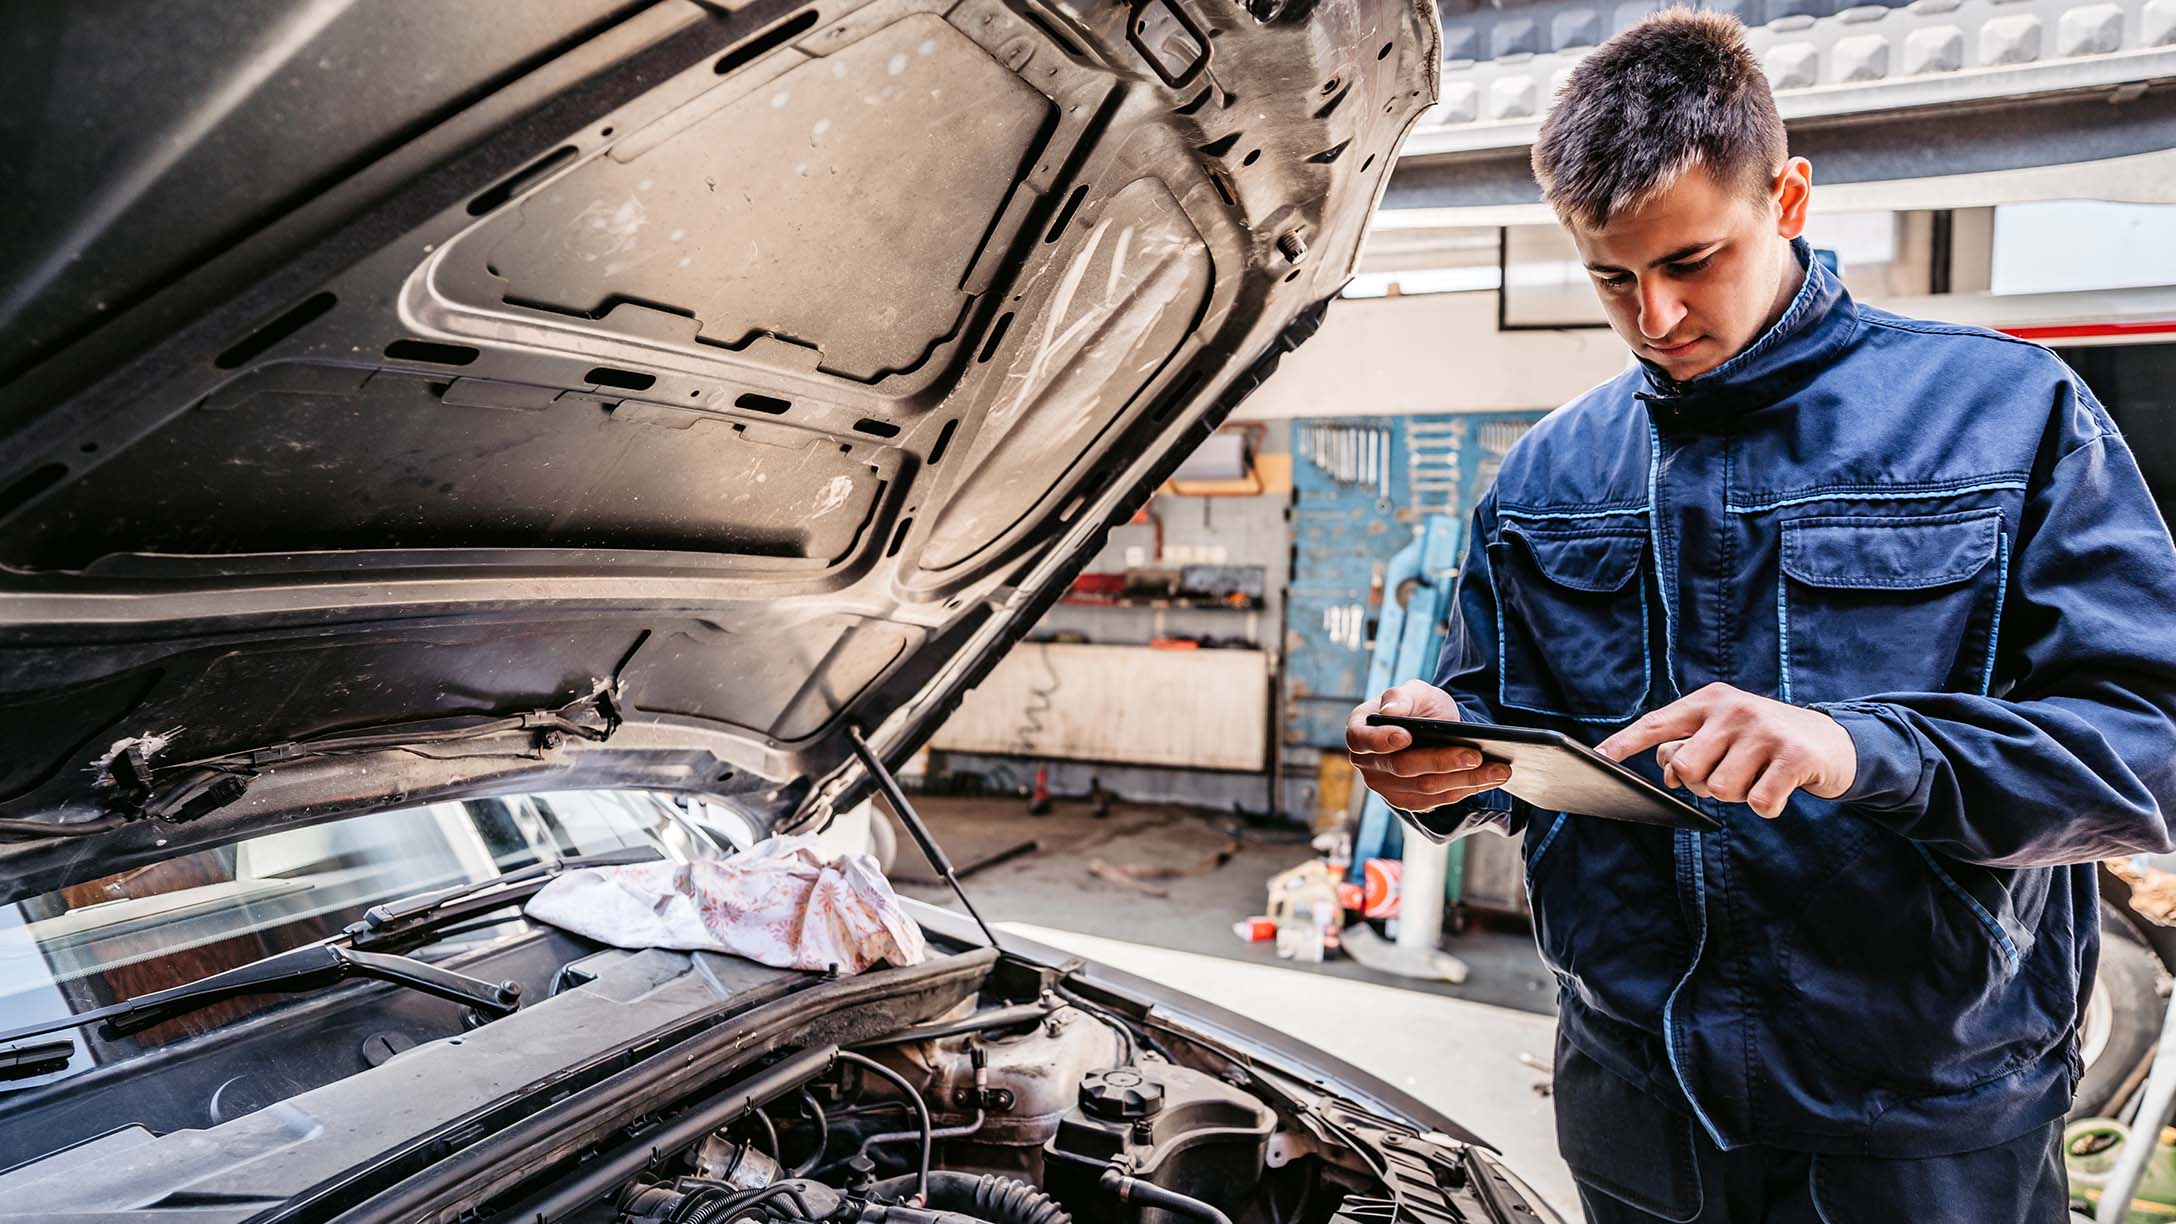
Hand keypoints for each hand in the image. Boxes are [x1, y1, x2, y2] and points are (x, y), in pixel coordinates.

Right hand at [1346, 680, 1512, 811]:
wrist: (1433, 729)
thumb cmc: (1418, 706)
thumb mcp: (1414, 692)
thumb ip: (1401, 697)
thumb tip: (1391, 713)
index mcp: (1360, 730)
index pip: (1362, 739)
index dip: (1381, 740)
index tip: (1406, 736)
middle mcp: (1367, 763)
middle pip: (1403, 767)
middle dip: (1442, 761)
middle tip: (1476, 755)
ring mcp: (1385, 786)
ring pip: (1425, 788)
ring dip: (1464, 780)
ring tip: (1498, 770)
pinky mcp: (1407, 801)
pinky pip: (1437, 800)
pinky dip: (1465, 789)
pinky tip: (1489, 780)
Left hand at [1593, 682, 1857, 818]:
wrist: (1835, 742)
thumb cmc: (1766, 741)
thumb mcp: (1725, 732)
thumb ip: (1690, 744)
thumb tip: (1665, 768)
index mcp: (1710, 701)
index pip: (1658, 723)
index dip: (1625, 742)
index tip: (1598, 758)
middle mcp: (1734, 709)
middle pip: (1684, 767)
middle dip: (1701, 784)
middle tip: (1729, 775)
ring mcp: (1765, 731)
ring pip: (1720, 790)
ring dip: (1738, 796)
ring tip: (1757, 776)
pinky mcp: (1794, 756)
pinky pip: (1759, 802)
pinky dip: (1767, 806)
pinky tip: (1780, 789)